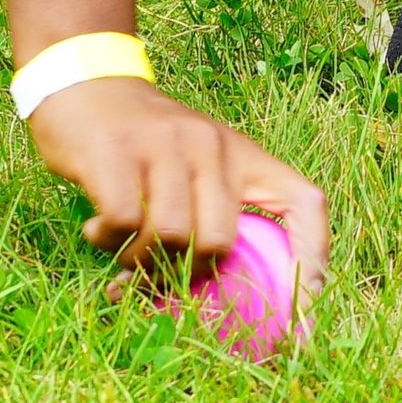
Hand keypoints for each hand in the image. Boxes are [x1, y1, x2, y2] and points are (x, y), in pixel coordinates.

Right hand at [28, 78, 328, 293]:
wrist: (89, 89)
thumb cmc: (147, 147)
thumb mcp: (193, 170)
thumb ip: (206, 218)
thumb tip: (207, 300)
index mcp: (242, 154)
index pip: (304, 201)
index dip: (312, 255)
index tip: (305, 313)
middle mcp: (211, 145)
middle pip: (220, 239)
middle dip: (186, 274)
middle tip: (155, 275)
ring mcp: (165, 144)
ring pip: (171, 235)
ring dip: (140, 262)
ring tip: (121, 251)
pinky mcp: (118, 151)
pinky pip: (124, 221)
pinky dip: (108, 240)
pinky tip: (97, 229)